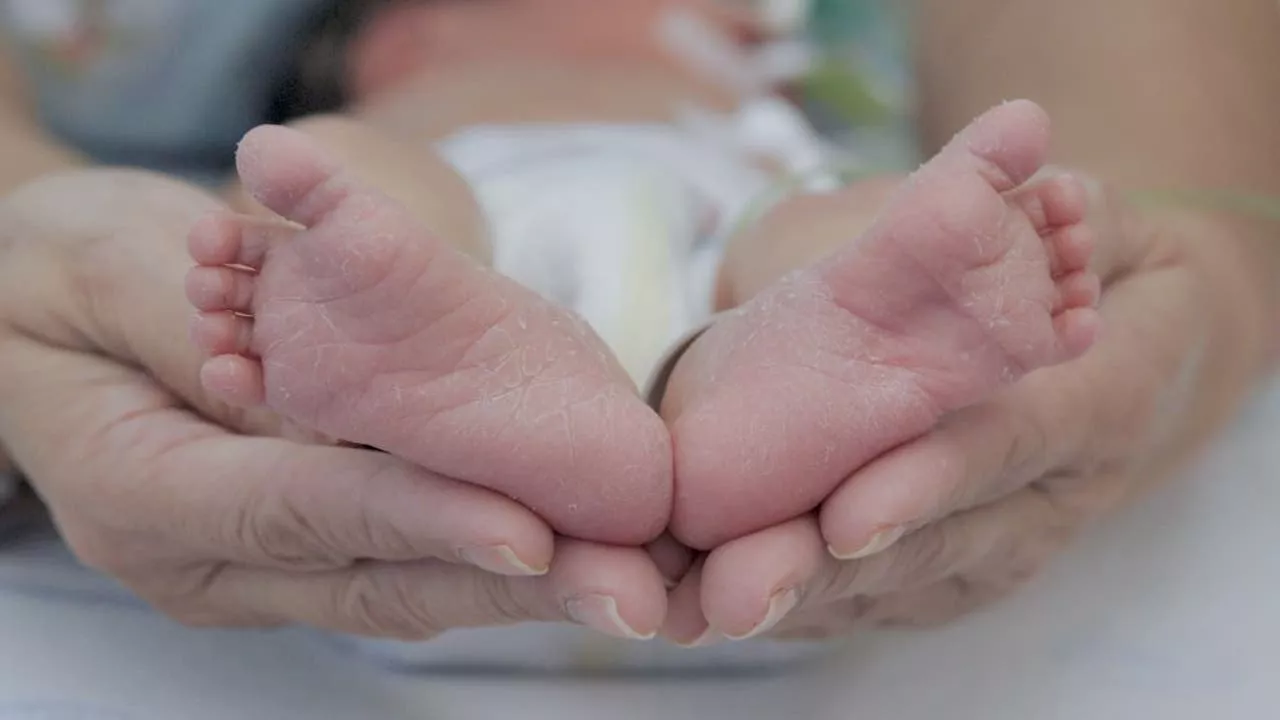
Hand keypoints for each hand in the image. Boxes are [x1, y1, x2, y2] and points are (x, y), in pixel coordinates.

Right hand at [0, 170, 667, 639]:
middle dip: (510, 587)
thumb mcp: (104, 272)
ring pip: (403, 584)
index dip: (420, 520)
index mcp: (141, 492)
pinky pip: (403, 554)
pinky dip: (488, 552)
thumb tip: (318, 408)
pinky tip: (576, 546)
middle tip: (624, 589)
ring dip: (522, 586)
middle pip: (374, 579)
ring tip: (629, 581)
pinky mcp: (300, 542)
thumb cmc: (51, 275)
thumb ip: (207, 341)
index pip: (301, 511)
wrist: (34, 307)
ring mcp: (257, 564)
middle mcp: (206, 558)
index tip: (528, 533)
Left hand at [663, 173, 1258, 642]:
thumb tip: (1020, 134)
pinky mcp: (955, 573)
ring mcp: (1001, 548)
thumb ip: (1063, 202)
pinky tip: (716, 608)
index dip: (926, 485)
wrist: (1138, 362)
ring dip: (797, 600)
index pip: (1006, 450)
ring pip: (893, 587)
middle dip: (830, 574)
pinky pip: (875, 602)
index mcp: (1096, 408)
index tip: (845, 521)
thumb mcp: (1102, 228)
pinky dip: (800, 608)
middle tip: (734, 595)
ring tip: (705, 606)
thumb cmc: (1099, 279)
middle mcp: (1050, 502)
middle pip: (933, 548)